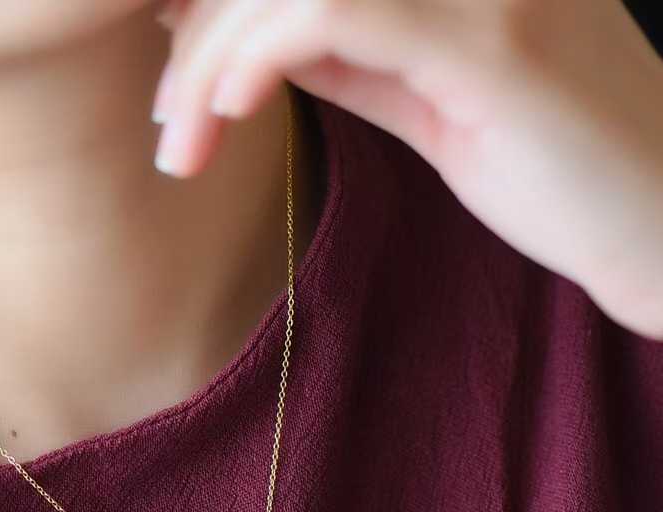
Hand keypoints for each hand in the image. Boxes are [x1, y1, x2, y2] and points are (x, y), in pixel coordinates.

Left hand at [150, 0, 662, 338]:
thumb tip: (252, 47)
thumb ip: (348, 57)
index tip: (171, 61)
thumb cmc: (544, 162)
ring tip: (181, 143)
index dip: (219, 0)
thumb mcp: (423, 96)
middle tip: (167, 120)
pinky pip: (335, 14)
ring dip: (210, 62)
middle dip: (198, 32)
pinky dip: (258, 58)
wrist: (652, 219)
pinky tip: (226, 113)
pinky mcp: (490, 38)